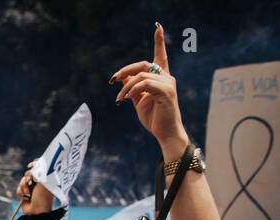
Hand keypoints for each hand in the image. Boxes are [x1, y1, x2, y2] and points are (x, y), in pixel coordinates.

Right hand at [17, 165, 53, 214]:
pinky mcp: (25, 194)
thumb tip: (34, 165)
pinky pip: (19, 188)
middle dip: (27, 178)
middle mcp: (38, 183)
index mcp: (45, 179)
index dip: (34, 165)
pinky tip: (24, 197)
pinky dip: (20, 192)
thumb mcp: (43, 182)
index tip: (30, 165)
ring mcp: (31, 189)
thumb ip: (40, 172)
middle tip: (29, 181)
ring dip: (23, 186)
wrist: (36, 211)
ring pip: (22, 181)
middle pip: (28, 174)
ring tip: (27, 193)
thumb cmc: (42, 197)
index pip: (39, 168)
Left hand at [111, 23, 187, 153]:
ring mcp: (167, 84)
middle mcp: (167, 78)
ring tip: (119, 99)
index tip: (158, 27)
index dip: (159, 41)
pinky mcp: (166, 92)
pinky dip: (133, 90)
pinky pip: (145, 84)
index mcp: (161, 78)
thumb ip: (132, 87)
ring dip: (126, 87)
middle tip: (112, 80)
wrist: (165, 133)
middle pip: (144, 64)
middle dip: (126, 70)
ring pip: (141, 76)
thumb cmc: (154, 118)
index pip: (160, 56)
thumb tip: (122, 77)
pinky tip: (126, 99)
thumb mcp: (139, 101)